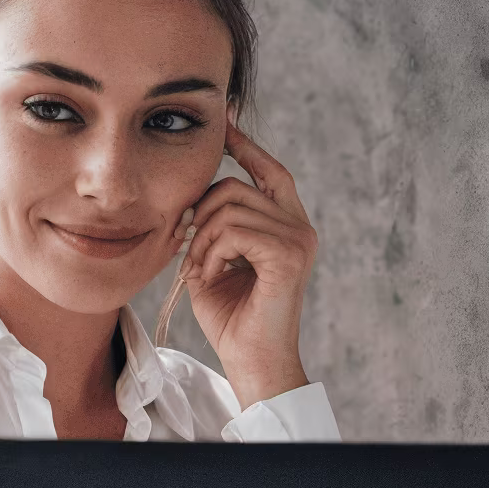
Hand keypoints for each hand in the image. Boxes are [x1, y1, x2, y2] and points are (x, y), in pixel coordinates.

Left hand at [177, 120, 317, 407]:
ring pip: (230, 208)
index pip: (269, 169)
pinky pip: (234, 231)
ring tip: (200, 271)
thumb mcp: (215, 261)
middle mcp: (300, 226)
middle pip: (236, 185)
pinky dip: (210, 254)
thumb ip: (212, 225)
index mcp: (286, 224)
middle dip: (200, 215)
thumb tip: (194, 192)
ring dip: (201, 241)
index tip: (221, 126)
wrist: (252, 361)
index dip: (244, 146)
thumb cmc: (232, 318)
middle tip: (189, 253)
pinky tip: (209, 277)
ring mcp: (298, 239)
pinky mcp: (289, 256)